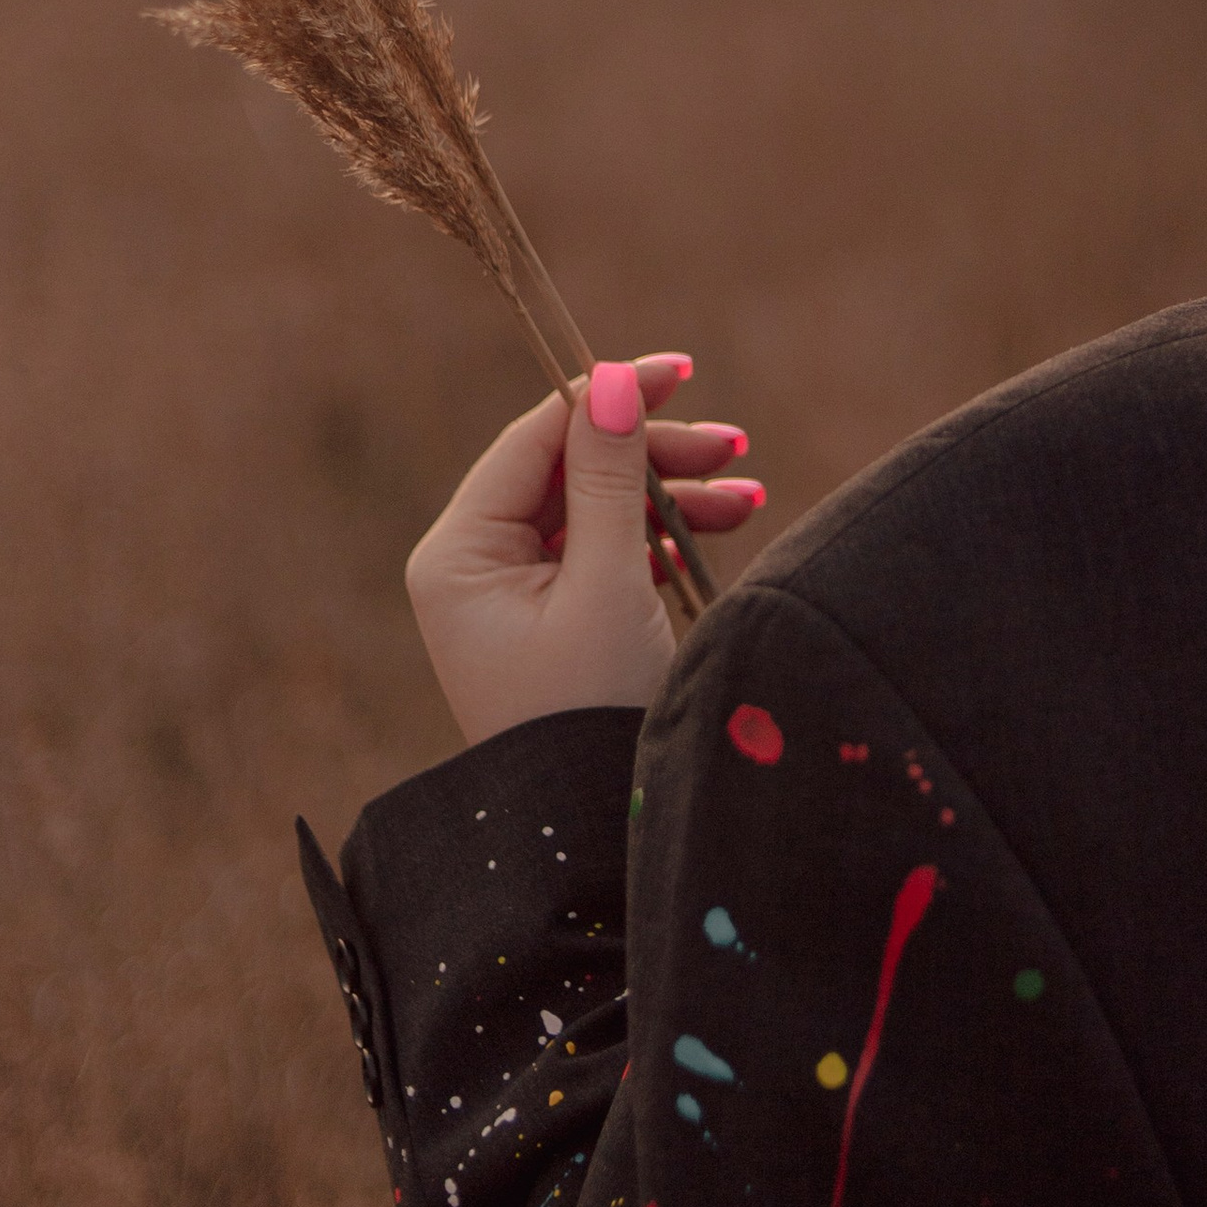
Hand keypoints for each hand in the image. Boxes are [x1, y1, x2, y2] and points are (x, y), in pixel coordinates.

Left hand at [404, 353, 765, 741]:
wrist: (593, 834)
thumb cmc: (592, 711)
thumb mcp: (610, 583)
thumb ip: (611, 477)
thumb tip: (610, 379)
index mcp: (459, 554)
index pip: (534, 440)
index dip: (609, 398)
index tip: (682, 373)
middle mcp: (474, 567)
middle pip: (569, 469)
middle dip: (655, 455)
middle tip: (734, 447)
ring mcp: (514, 595)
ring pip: (598, 508)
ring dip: (673, 494)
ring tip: (748, 496)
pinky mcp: (554, 620)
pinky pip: (608, 552)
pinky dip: (664, 537)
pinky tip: (723, 529)